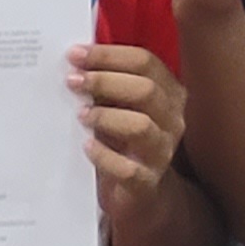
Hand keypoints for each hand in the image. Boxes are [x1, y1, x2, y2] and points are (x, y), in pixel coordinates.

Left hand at [74, 42, 186, 216]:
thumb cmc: (122, 139)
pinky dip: (104, 156)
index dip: (109, 56)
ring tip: (80, 114)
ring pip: (141, 126)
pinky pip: (129, 169)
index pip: (145, 63)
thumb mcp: (118, 106)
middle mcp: (172, 120)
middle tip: (72, 81)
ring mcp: (162, 152)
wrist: (137, 192)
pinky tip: (86, 146)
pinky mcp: (147, 183)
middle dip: (105, 81)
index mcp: (168, 93)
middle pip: (146, 90)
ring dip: (106, 116)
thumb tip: (73, 60)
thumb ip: (105, 84)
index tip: (75, 54)